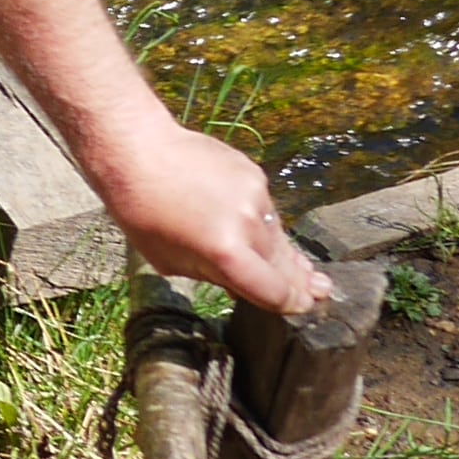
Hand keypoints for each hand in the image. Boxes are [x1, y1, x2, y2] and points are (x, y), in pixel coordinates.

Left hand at [78, 109, 325, 317]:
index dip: (289, 303)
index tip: (303, 308)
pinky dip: (262, 222)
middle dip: (300, 282)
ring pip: (276, 235)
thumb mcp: (169, 260)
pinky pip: (265, 209)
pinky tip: (259, 230)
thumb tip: (244, 286)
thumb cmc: (140, 210)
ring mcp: (256, 197)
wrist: (138, 150)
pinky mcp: (255, 176)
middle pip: (283, 264)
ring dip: (284, 252)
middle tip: (321, 293)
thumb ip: (214, 276)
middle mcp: (249, 225)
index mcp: (226, 252)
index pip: (273, 289)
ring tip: (304, 271)